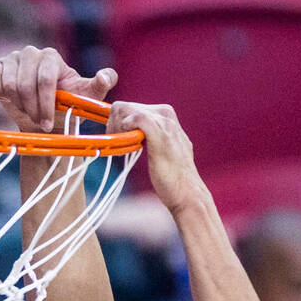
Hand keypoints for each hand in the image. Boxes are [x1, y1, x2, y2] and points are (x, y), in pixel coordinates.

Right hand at [0, 46, 116, 132]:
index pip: (45, 79)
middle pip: (25, 83)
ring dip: (18, 105)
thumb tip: (107, 76)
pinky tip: (10, 101)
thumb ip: (99, 86)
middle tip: (39, 121)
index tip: (47, 124)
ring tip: (28, 112)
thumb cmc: (64, 109)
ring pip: (9, 83)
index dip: (45, 104)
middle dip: (32, 108)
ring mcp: (12, 59)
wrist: (43, 120)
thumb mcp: (84, 99)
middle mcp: (31, 53)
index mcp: (51, 57)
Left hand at [106, 101, 200, 216]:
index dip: (116, 123)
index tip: (116, 141)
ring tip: (120, 149)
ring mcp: (163, 121)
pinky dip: (123, 131)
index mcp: (165, 116)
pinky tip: (125, 147)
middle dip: (112, 126)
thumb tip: (136, 136)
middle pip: (123, 107)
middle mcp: (165, 114)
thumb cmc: (173, 179)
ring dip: (115, 130)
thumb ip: (151, 138)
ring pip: (124, 110)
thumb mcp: (162, 151)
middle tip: (115, 146)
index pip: (129, 107)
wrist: (188, 193)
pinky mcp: (160, 132)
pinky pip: (134, 119)